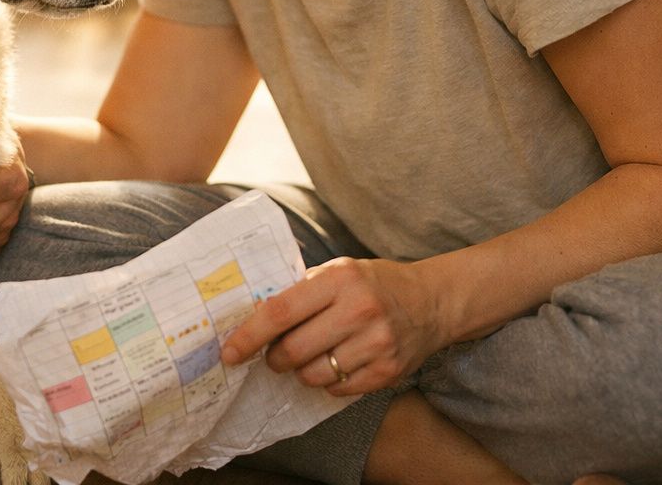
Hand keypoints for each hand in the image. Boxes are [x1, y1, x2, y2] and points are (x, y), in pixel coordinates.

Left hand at [219, 257, 444, 395]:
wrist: (431, 301)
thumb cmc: (373, 284)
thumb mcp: (339, 271)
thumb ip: (300, 289)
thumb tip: (253, 314)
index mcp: (340, 279)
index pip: (281, 311)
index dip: (250, 335)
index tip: (229, 352)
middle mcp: (359, 310)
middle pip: (294, 350)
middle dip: (275, 358)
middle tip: (275, 354)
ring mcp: (376, 343)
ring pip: (313, 375)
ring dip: (302, 372)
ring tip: (311, 356)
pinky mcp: (387, 372)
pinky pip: (338, 390)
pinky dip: (329, 382)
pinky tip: (338, 363)